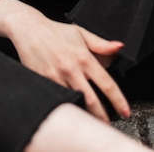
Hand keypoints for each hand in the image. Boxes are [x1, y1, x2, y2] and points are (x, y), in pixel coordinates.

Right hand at [6, 10, 128, 122]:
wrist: (28, 28)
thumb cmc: (54, 31)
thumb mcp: (80, 33)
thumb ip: (101, 44)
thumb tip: (118, 47)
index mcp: (83, 57)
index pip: (106, 84)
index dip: (118, 101)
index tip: (124, 111)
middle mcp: (71, 69)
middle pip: (92, 100)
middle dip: (102, 117)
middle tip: (107, 124)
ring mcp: (57, 76)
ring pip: (74, 101)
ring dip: (84, 113)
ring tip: (90, 119)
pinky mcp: (44, 80)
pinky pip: (58, 98)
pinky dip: (66, 105)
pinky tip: (71, 108)